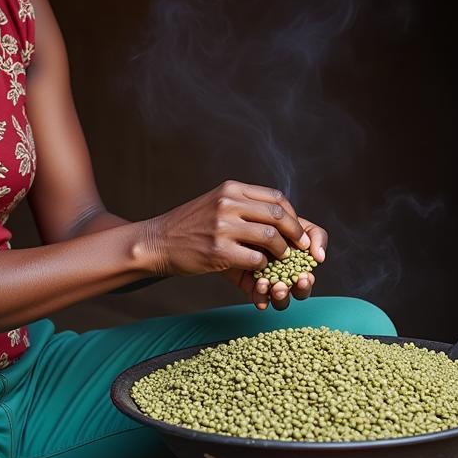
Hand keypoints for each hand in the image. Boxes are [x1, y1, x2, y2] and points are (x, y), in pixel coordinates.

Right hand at [143, 180, 308, 281]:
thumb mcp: (216, 203)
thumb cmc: (189, 226)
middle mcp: (228, 202)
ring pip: (270, 237)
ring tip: (281, 259)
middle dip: (295, 234)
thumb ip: (243, 206)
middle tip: (301, 248)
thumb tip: (280, 218)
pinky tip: (258, 268)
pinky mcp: (218, 250)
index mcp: (231, 189)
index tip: (297, 231)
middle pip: (278, 215)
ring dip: (282, 252)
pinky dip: (263, 266)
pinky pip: (255, 259)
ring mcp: (222, 226)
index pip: (276, 197)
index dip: (292, 216)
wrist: (157, 241)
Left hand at [223, 217, 327, 309]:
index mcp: (297, 267)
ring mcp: (265, 279)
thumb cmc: (274, 219)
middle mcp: (282, 276)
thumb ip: (315, 236)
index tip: (304, 277)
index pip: (304, 283)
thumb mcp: (297, 223)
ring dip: (277, 296)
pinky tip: (260, 285)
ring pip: (275, 298)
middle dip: (290, 293)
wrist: (243, 216)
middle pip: (289, 295)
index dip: (305, 284)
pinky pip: (256, 296)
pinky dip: (260, 295)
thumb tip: (319, 257)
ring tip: (273, 286)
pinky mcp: (248, 281)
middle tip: (284, 286)